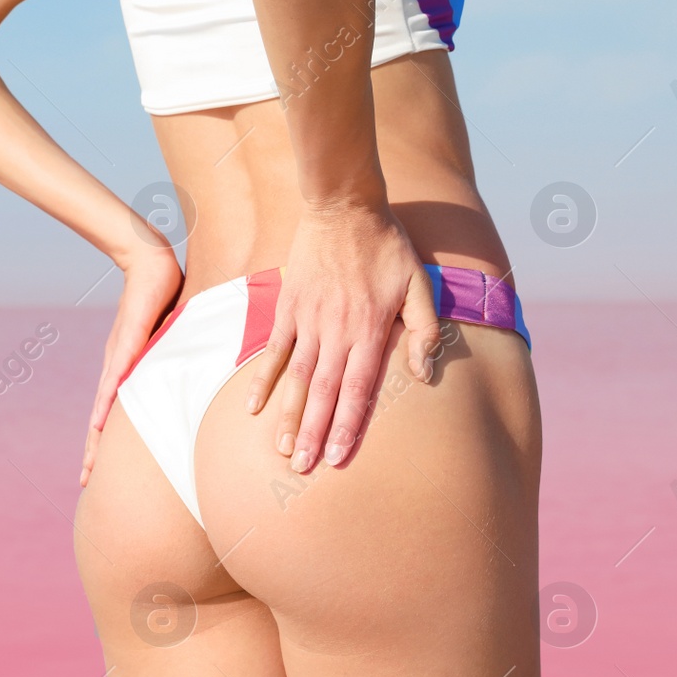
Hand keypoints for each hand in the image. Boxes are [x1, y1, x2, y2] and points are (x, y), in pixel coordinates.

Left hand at [81, 242, 183, 486]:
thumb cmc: (162, 297)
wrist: (149, 261)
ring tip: (90, 464)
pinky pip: (117, 377)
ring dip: (96, 437)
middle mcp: (116, 369)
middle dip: (93, 452)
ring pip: (103, 406)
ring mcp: (119, 357)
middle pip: (101, 420)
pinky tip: (100, 422)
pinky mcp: (127, 342)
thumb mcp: (170, 339)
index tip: (97, 470)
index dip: (104, 443)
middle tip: (85, 482)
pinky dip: (108, 401)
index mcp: (125, 372)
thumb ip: (175, 360)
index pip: (112, 415)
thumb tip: (192, 376)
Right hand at [243, 202, 439, 472]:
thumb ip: (425, 331)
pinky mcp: (287, 308)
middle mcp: (336, 332)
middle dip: (314, 434)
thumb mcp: (420, 284)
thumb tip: (424, 376)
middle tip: (303, 470)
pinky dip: (262, 380)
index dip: (349, 426)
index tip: (339, 458)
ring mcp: (307, 321)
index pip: (358, 390)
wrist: (344, 206)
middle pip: (324, 393)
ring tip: (282, 450)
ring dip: (289, 416)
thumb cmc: (387, 246)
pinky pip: (273, 350)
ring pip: (297, 379)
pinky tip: (252, 407)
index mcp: (370, 330)